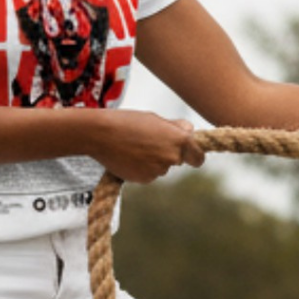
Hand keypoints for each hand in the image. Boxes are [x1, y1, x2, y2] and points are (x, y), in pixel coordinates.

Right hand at [89, 111, 207, 182]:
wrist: (101, 134)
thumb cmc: (128, 122)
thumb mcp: (156, 118)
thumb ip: (176, 127)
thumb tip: (190, 132)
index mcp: (180, 140)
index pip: (198, 157)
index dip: (194, 155)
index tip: (189, 155)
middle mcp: (172, 158)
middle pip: (178, 161)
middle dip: (169, 154)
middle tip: (150, 141)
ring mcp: (158, 171)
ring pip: (162, 167)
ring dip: (153, 160)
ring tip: (135, 146)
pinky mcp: (144, 179)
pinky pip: (148, 174)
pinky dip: (142, 168)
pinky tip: (130, 156)